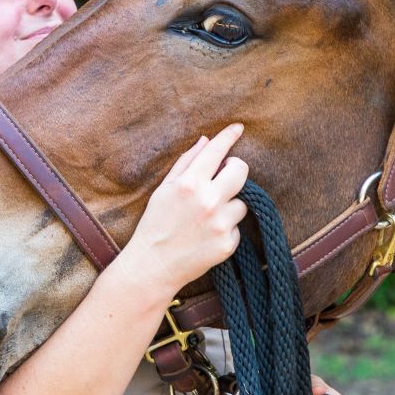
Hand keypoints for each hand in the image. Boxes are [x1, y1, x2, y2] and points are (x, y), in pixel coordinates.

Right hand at [115, 124, 249, 297]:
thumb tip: (206, 141)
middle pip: (242, 171)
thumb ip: (187, 162)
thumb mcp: (164, 189)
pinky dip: (226, 229)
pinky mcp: (228, 244)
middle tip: (224, 177)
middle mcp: (208, 201)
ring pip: (242, 202)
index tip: (238, 128)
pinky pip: (237, 227)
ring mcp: (220, 224)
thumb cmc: (155, 224)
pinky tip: (206, 235)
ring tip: (207, 217)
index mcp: (189, 183)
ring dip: (229, 205)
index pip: (217, 151)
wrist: (153, 266)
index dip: (229, 136)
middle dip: (235, 170)